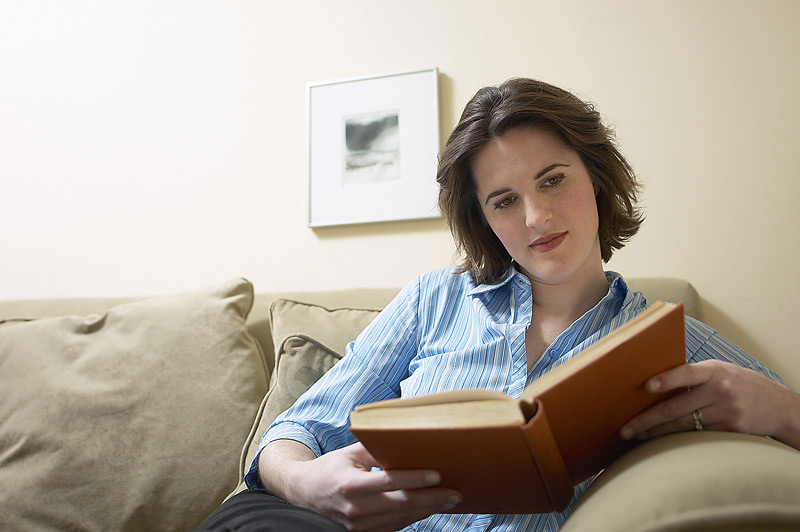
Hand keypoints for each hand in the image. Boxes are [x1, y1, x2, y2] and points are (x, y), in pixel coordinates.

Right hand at [262, 440, 461, 531]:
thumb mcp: (349, 453)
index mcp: (350, 485)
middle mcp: (354, 509)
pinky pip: (394, 526)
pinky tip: (429, 507)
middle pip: (400, 505)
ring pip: (401, 518)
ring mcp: (358, 525)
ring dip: (428, 510)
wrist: (305, 494)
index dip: (414, 479)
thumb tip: (405, 438)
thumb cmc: (330, 468)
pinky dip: (414, 517)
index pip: (388, 483)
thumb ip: (375, 447)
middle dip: (431, 499)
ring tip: (450, 499)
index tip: (437, 475)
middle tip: (455, 492)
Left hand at [620, 360, 799, 449]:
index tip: (647, 386)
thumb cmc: (740, 383)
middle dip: (647, 420)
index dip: (666, 380)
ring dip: (657, 433)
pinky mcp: (731, 431)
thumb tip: (655, 383)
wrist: (779, 405)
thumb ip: (694, 376)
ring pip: (683, 426)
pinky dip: (678, 439)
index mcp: (714, 371)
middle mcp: (720, 391)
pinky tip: (662, 441)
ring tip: (638, 436)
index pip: (686, 373)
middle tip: (626, 429)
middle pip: (676, 408)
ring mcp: (726, 413)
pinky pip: (697, 436)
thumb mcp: (720, 370)